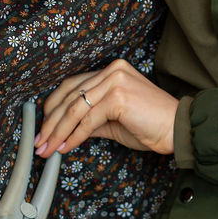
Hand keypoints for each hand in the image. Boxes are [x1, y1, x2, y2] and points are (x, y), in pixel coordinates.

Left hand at [35, 60, 177, 156]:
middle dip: (50, 122)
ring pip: (75, 108)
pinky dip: (74, 136)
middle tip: (39, 142)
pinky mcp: (118, 96)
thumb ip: (90, 120)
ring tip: (48, 148)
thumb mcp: (114, 121)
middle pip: (69, 95)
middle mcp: (112, 70)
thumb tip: (65, 131)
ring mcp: (115, 81)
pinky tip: (66, 147)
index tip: (43, 128)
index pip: (72, 86)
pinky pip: (87, 119)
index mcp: (112, 70)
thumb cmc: (151, 126)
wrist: (178, 130)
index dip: (53, 108)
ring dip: (57, 131)